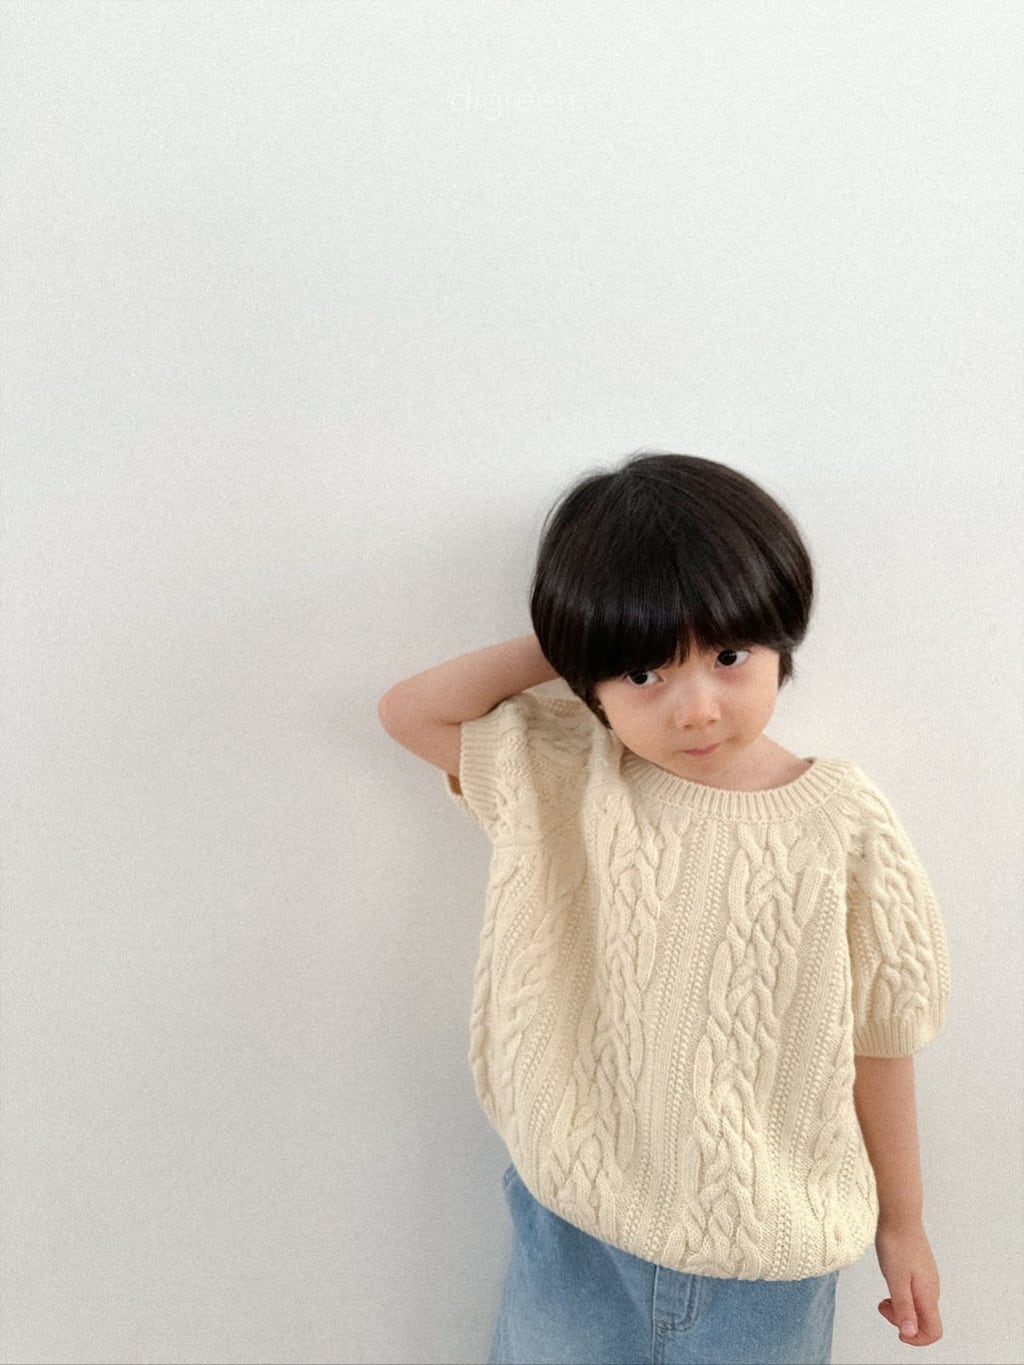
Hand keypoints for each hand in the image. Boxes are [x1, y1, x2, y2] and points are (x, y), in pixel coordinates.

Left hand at [873, 1219, 942, 1346]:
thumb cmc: (897, 1243)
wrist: (899, 1216)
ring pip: (918, 1307)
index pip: (934, 1331)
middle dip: (903, 1321)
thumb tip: (909, 1334)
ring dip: (900, 1308)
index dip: (917, 1339)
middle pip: (924, 1321)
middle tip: (884, 1306)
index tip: (898, 1331)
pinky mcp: (920, 1270)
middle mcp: (931, 1289)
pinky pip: (914, 1293)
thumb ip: (903, 1307)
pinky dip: (901, 1295)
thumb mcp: (895, 1279)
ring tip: (884, 1296)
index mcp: (928, 1295)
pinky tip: (890, 1282)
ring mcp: (927, 1278)